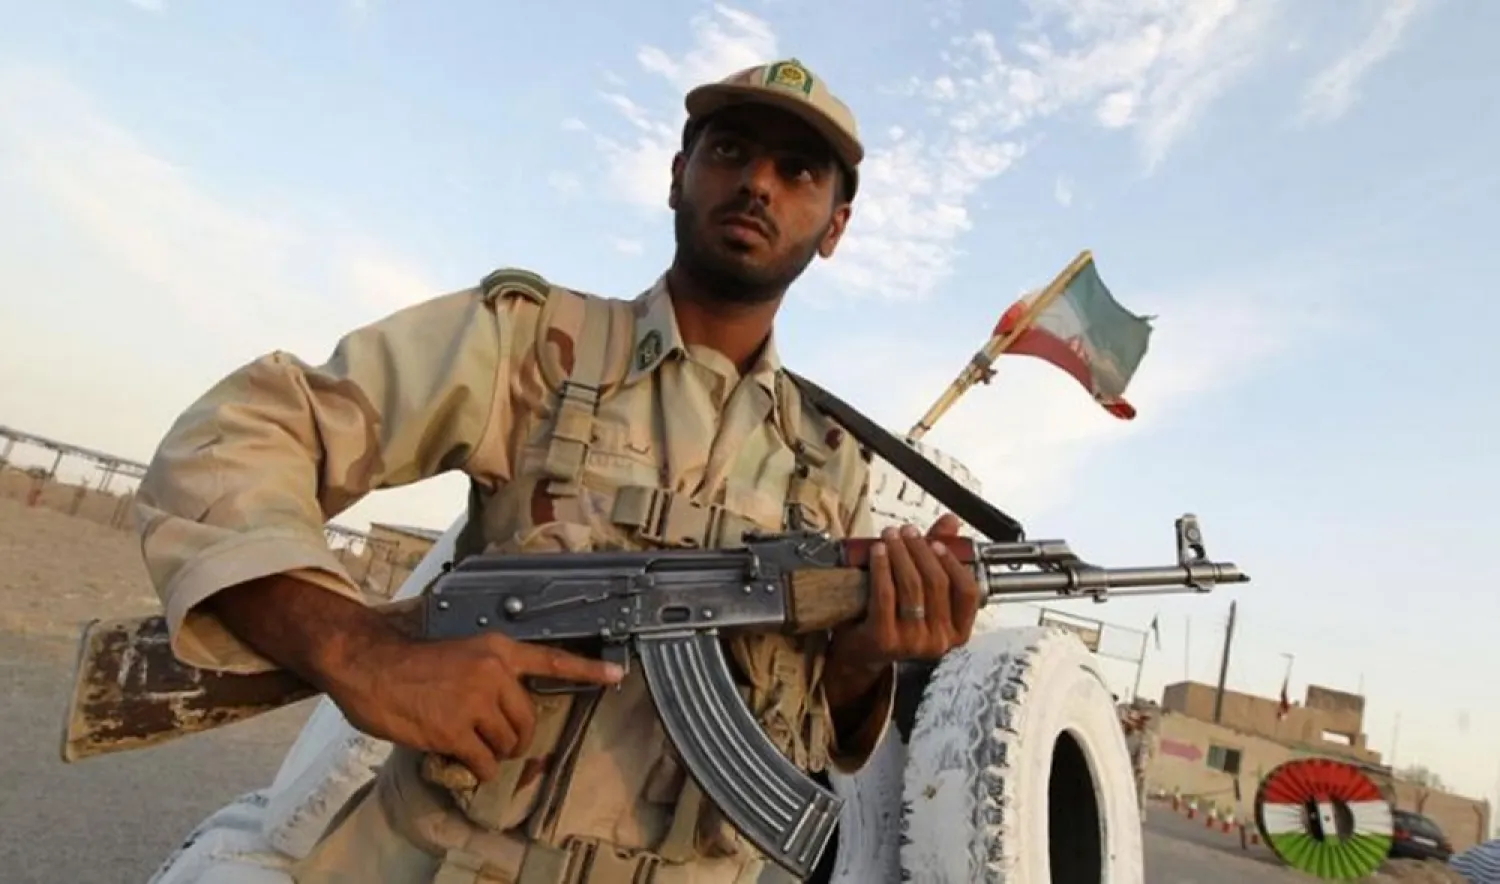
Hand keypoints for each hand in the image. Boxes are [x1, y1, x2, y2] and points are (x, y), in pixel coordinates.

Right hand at [327, 631, 623, 780]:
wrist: (369, 665)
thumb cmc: (408, 663)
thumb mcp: (459, 654)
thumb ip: (487, 676)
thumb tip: (502, 710)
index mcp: (498, 651)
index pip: (552, 661)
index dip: (588, 670)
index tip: (617, 675)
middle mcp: (493, 674)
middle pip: (527, 721)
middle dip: (515, 738)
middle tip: (493, 742)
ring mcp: (475, 702)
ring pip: (507, 744)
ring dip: (492, 753)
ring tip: (468, 745)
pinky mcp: (455, 730)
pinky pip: (483, 762)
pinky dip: (476, 769)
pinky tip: (460, 760)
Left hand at [826, 513, 981, 680]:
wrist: (861, 653)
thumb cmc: (895, 619)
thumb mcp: (922, 591)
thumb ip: (939, 557)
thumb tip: (951, 522)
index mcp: (957, 632)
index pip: (968, 593)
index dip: (953, 563)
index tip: (936, 543)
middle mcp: (939, 641)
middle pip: (936, 583)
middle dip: (920, 550)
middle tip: (907, 532)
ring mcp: (911, 642)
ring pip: (911, 586)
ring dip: (900, 553)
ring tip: (890, 536)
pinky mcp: (884, 639)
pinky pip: (885, 594)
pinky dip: (882, 567)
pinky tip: (877, 551)